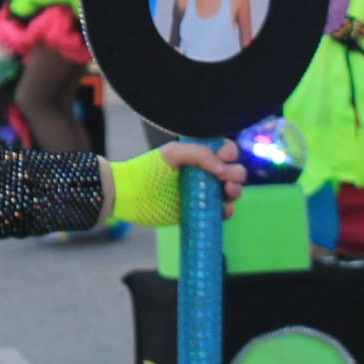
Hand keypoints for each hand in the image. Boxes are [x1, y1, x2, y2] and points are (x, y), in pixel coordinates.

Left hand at [105, 141, 249, 227]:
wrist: (128, 195)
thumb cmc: (147, 170)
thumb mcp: (172, 154)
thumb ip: (198, 154)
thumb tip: (221, 167)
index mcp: (197, 155)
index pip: (224, 151)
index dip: (229, 154)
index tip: (223, 159)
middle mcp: (203, 173)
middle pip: (232, 171)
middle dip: (236, 174)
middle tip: (225, 179)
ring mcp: (201, 193)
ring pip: (229, 192)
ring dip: (235, 192)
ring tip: (227, 192)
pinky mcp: (197, 212)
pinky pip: (219, 212)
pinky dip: (226, 211)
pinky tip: (223, 209)